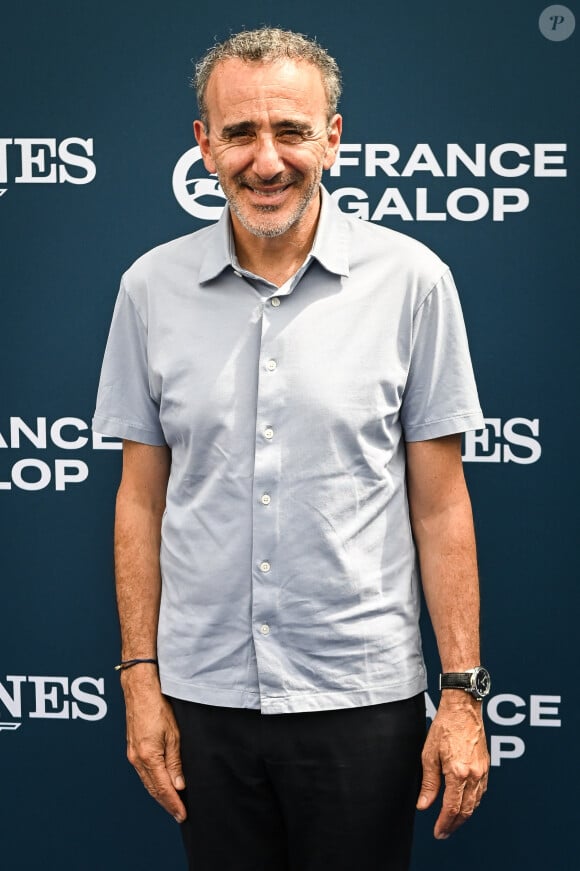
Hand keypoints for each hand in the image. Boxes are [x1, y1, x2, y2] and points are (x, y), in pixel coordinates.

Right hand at [121, 670, 186, 822]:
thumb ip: (175, 762)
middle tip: (179, 813)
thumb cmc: (157, 706)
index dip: (173, 803)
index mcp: (148, 757)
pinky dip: (153, 782)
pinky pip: (143, 773)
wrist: (140, 690)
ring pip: (147, 782)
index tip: (182, 814)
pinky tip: (160, 784)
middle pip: (153, 789)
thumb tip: (179, 785)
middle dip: (167, 803)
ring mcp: (132, 755)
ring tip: (172, 803)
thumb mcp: (173, 735)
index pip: (163, 788)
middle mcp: (137, 759)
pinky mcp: (132, 749)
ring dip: (159, 794)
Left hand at [416, 692, 488, 838]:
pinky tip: (465, 803)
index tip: (438, 832)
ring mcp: (482, 771)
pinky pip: (481, 792)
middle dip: (454, 824)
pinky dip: (473, 802)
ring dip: (464, 815)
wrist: (462, 709)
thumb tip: (424, 805)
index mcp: (457, 772)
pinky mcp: (486, 766)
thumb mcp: (429, 754)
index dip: (444, 823)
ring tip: (452, 821)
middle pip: (466, 810)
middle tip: (444, 832)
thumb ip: (428, 783)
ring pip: (476, 803)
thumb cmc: (444, 727)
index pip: (451, 808)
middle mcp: (473, 774)